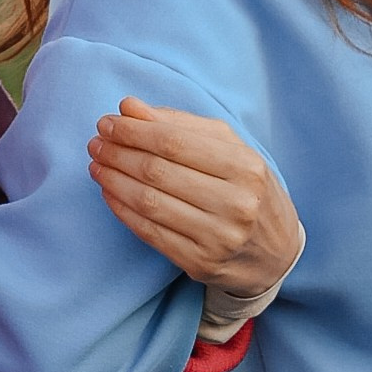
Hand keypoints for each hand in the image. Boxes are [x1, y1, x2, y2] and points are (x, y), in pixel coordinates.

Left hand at [87, 96, 304, 290]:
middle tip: (96, 142)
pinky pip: (149, 232)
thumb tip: (129, 107)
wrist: (275, 253)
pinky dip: (122, 209)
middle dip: (118, 153)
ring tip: (97, 164)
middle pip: (158, 171)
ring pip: (149, 202)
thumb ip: (181, 124)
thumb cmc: (248, 190)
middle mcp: (236, 203)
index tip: (109, 121)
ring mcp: (218, 238)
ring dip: (114, 180)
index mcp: (246, 167)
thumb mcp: (229, 149)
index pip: (174, 142)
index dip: (134, 131)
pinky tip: (109, 192)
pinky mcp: (200, 264)